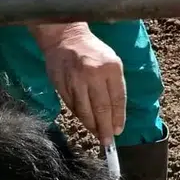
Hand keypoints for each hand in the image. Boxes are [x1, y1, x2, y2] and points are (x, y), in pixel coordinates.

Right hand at [34, 23, 125, 143]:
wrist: (65, 38)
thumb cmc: (93, 51)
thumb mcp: (111, 62)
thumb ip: (114, 86)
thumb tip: (115, 114)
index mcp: (111, 67)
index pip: (117, 99)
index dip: (118, 118)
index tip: (118, 131)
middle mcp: (93, 74)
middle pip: (101, 108)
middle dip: (105, 128)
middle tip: (107, 142)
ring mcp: (75, 80)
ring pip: (84, 110)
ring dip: (91, 126)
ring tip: (97, 134)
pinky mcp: (61, 85)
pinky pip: (72, 106)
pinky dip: (79, 116)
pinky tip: (84, 121)